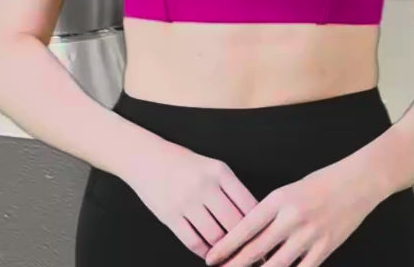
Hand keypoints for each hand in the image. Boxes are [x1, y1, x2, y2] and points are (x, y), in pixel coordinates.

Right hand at [126, 137, 260, 257]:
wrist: (146, 158)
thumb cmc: (185, 164)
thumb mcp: (212, 167)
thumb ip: (231, 190)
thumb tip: (255, 220)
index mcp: (219, 171)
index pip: (248, 205)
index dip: (260, 226)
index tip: (267, 239)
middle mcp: (204, 185)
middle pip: (234, 224)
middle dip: (245, 243)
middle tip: (254, 255)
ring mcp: (186, 202)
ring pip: (215, 238)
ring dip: (225, 251)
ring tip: (233, 257)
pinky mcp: (170, 216)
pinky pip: (193, 242)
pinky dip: (205, 252)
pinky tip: (210, 254)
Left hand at [203, 159, 377, 266]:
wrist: (356, 182)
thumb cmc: (321, 182)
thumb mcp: (289, 190)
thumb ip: (272, 212)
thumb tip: (251, 235)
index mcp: (279, 199)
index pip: (246, 226)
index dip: (227, 244)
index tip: (211, 256)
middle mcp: (292, 217)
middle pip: (257, 249)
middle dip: (235, 264)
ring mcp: (309, 235)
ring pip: (276, 265)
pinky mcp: (325, 248)